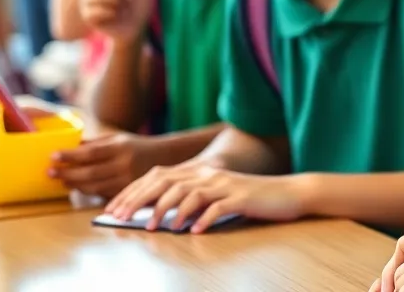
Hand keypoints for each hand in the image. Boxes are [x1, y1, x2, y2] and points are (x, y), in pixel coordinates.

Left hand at [50, 132, 161, 198]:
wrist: (165, 157)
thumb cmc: (136, 146)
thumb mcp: (118, 138)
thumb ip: (95, 144)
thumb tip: (69, 146)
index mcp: (120, 147)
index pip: (90, 153)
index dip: (70, 156)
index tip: (53, 156)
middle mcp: (124, 164)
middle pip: (89, 173)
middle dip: (67, 173)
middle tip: (50, 172)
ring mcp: (126, 180)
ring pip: (94, 187)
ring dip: (74, 185)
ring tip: (61, 181)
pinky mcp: (127, 192)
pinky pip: (101, 194)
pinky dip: (87, 191)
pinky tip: (77, 187)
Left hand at [105, 164, 310, 233]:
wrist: (289, 193)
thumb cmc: (251, 199)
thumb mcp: (218, 196)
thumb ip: (192, 201)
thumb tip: (161, 217)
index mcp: (201, 172)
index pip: (159, 177)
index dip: (133, 192)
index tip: (113, 209)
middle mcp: (210, 174)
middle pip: (168, 182)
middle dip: (142, 200)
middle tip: (122, 218)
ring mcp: (227, 184)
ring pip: (190, 193)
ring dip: (169, 211)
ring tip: (157, 228)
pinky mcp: (242, 197)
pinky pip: (218, 207)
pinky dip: (203, 219)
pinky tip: (194, 231)